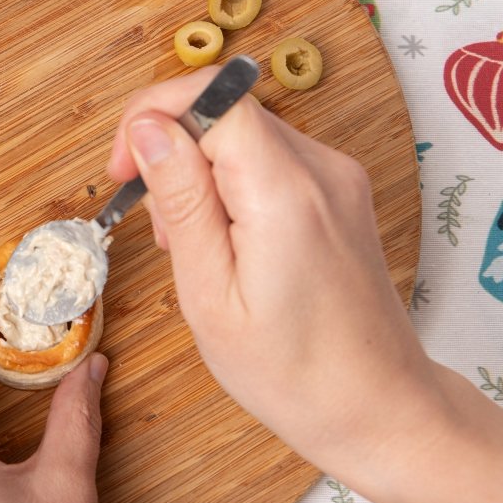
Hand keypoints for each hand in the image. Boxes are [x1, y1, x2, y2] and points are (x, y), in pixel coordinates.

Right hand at [107, 67, 435, 480]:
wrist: (378, 407)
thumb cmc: (290, 372)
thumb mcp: (209, 295)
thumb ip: (181, 202)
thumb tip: (149, 129)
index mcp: (285, 192)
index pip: (213, 95)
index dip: (154, 115)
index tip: (124, 171)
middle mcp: (321, 169)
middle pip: (226, 109)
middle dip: (170, 148)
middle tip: (153, 223)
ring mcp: (337, 177)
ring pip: (242, 133)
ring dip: (198, 171)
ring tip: (188, 244)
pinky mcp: (339, 192)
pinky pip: (267, 159)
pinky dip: (229, 185)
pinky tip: (223, 242)